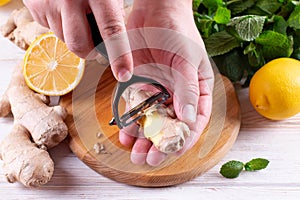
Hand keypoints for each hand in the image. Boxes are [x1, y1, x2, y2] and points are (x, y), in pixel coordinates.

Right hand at [23, 0, 132, 81]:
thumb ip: (115, 8)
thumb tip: (121, 36)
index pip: (111, 31)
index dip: (119, 56)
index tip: (124, 74)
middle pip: (80, 46)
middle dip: (90, 51)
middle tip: (96, 41)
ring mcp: (48, 3)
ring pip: (63, 39)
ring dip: (74, 35)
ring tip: (79, 14)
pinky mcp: (33, 6)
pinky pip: (49, 28)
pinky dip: (60, 25)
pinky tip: (65, 9)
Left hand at [119, 0, 213, 165]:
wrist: (154, 9)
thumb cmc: (178, 31)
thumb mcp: (187, 61)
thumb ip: (187, 90)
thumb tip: (188, 120)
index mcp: (196, 90)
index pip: (193, 121)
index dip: (182, 140)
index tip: (170, 152)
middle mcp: (177, 93)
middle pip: (169, 125)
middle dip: (158, 144)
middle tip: (147, 159)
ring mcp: (157, 89)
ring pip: (150, 120)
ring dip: (142, 137)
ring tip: (134, 152)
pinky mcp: (139, 84)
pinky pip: (134, 106)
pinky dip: (129, 120)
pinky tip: (124, 132)